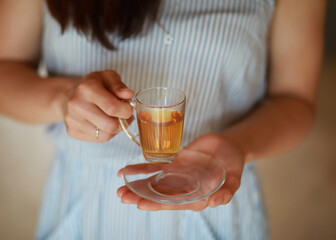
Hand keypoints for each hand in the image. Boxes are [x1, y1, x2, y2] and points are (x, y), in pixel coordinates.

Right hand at [63, 70, 133, 141]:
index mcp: (87, 88)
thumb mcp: (109, 78)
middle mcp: (77, 104)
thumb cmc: (96, 86)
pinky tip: (103, 123)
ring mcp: (72, 119)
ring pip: (106, 135)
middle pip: (110, 125)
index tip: (129, 108)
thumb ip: (119, 86)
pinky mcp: (72, 131)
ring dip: (115, 129)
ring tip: (113, 118)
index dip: (126, 111)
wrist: (74, 94)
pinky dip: (106, 133)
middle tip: (123, 115)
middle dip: (122, 122)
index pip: (112, 108)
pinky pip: (99, 139)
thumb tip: (128, 95)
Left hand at [117, 133, 245, 210]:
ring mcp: (177, 176)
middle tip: (121, 196)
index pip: (173, 202)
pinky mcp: (174, 164)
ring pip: (153, 183)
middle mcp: (183, 189)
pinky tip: (126, 171)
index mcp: (196, 196)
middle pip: (158, 195)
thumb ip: (226, 191)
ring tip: (119, 188)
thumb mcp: (234, 178)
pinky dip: (140, 169)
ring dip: (137, 185)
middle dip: (140, 196)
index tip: (140, 204)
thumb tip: (216, 202)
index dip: (156, 203)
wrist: (229, 146)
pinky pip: (155, 167)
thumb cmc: (233, 164)